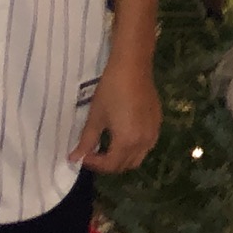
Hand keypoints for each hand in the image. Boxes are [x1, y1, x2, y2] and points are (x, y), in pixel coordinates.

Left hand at [69, 58, 161, 173]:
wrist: (132, 67)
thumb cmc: (111, 91)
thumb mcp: (96, 117)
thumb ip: (86, 141)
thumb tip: (74, 158)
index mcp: (126, 141)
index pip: (110, 165)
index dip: (94, 164)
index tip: (83, 155)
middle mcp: (143, 142)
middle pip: (126, 165)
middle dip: (108, 163)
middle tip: (94, 153)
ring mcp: (153, 132)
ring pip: (138, 157)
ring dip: (123, 157)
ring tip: (109, 146)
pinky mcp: (157, 122)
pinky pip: (147, 144)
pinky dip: (135, 147)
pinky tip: (125, 134)